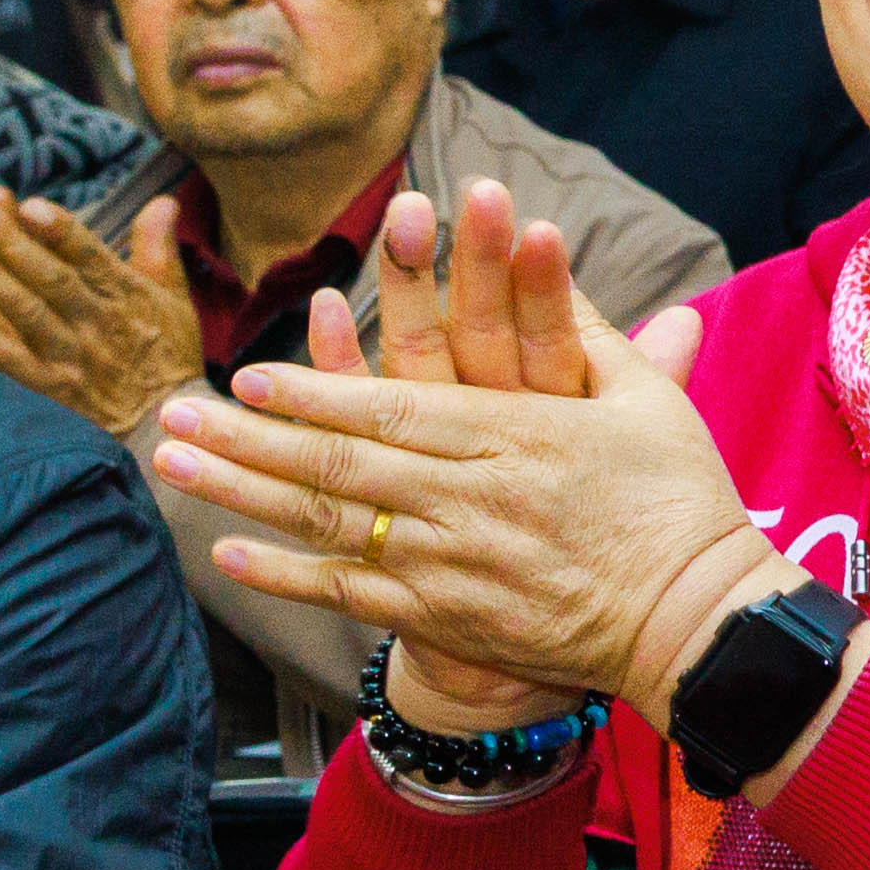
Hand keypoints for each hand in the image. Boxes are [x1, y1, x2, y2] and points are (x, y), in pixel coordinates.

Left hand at [0, 176, 200, 438]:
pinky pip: (9, 357)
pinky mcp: (50, 390)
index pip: (91, 256)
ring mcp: (72, 360)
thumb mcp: (173, 300)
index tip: (28, 205)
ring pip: (27, 313)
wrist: (162, 431)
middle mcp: (99, 326)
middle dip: (10, 243)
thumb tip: (163, 198)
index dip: (60, 231)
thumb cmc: (166, 357)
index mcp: (127, 298)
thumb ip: (158, 247)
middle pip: (51, 279)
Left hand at [147, 219, 775, 732]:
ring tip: (172, 464)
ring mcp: (451, 565)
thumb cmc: (680, 501)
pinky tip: (227, 553)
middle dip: (244, 440)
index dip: (312, 395)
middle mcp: (467, 502)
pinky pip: (351, 595)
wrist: (698, 621)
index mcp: (513, 439)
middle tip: (170, 413)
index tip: (247, 377)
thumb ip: (588, 331)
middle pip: (336, 467)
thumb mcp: (645, 401)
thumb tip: (550, 248)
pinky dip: (286, 576)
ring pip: (327, 525)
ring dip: (240, 494)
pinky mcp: (450, 617)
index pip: (392, 411)